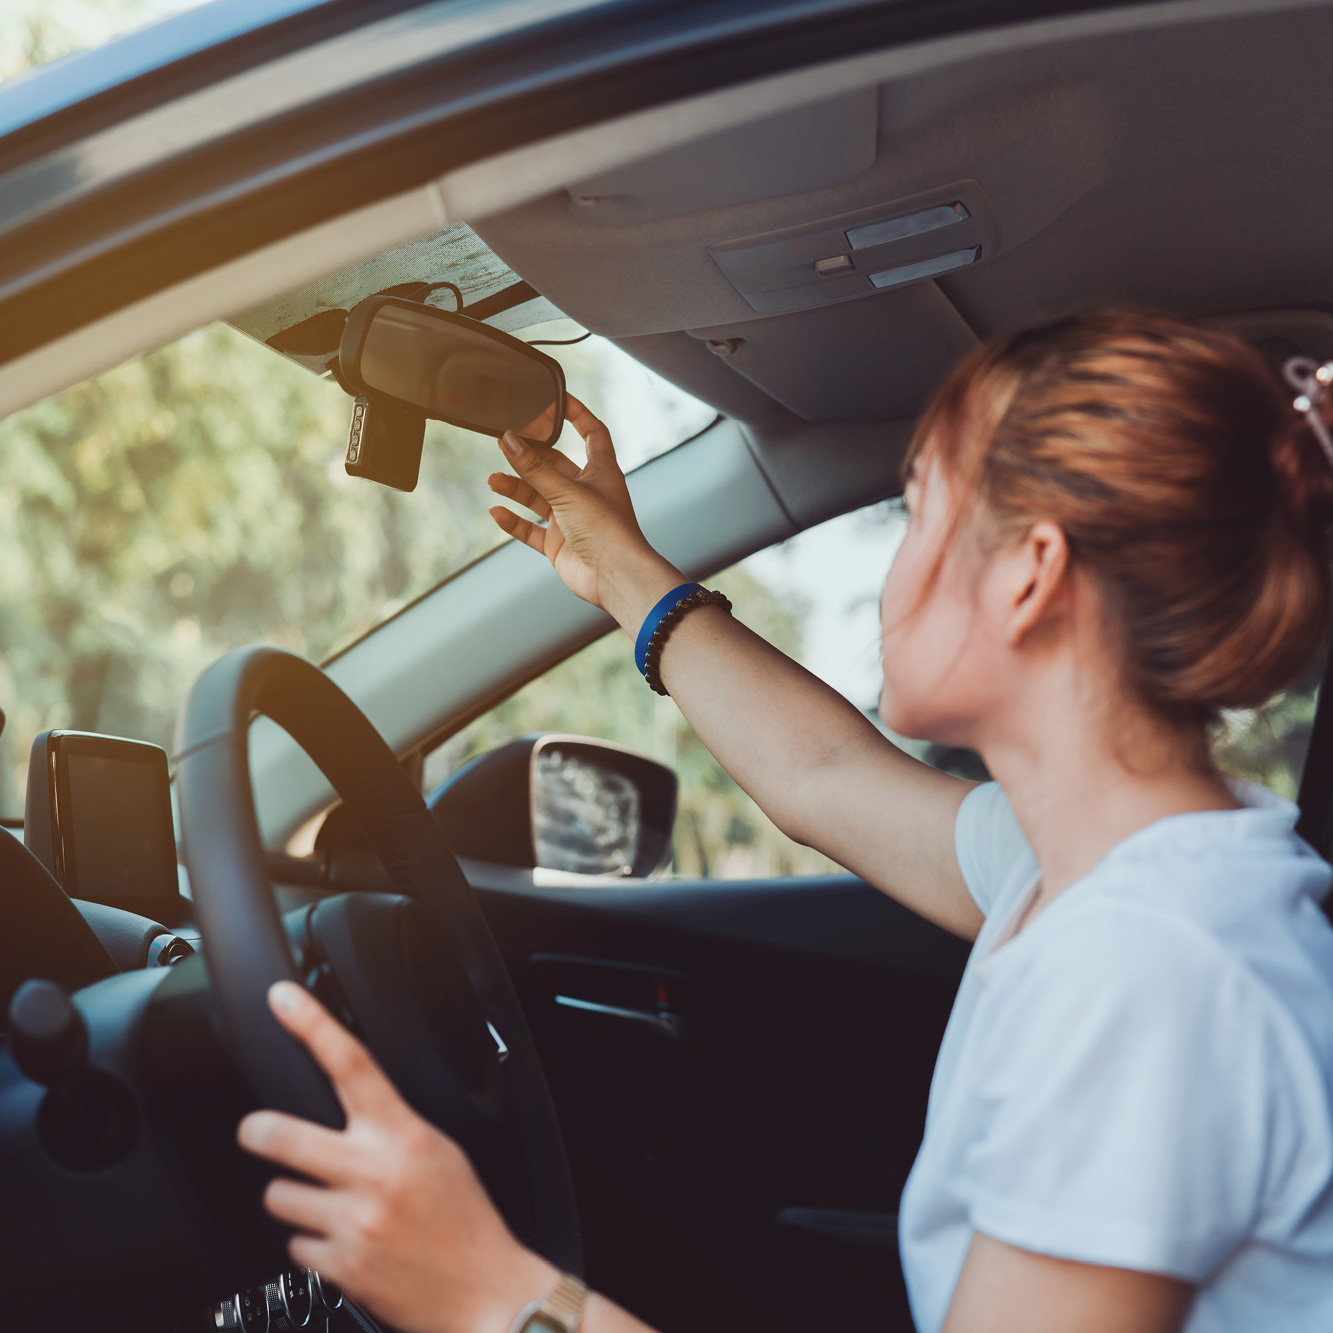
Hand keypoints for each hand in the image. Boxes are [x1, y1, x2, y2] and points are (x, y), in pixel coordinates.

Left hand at [237, 982, 555, 1332]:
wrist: (484, 1291)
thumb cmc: (466, 1219)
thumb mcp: (439, 1152)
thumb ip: (392, 1128)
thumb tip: (347, 1106)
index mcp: (404, 1136)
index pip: (351, 1065)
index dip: (312, 1025)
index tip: (282, 999)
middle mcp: (373, 1174)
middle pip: (282, 1134)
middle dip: (257, 1131)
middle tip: (255, 1131)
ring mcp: (352, 1223)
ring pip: (278, 1196)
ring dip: (293, 1199)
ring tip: (330, 1206)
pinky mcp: (338, 1267)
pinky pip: (294, 1246)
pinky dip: (312, 1243)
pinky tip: (345, 1243)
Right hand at [487, 395, 680, 626]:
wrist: (615, 577)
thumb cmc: (608, 530)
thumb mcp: (567, 491)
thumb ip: (535, 468)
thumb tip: (508, 440)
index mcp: (601, 472)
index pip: (592, 433)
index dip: (577, 415)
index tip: (555, 399)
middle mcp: (586, 493)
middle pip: (553, 465)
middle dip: (529, 456)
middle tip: (503, 444)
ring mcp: (571, 519)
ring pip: (538, 497)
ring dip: (516, 488)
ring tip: (493, 480)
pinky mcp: (559, 544)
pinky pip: (531, 529)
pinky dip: (514, 521)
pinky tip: (497, 512)